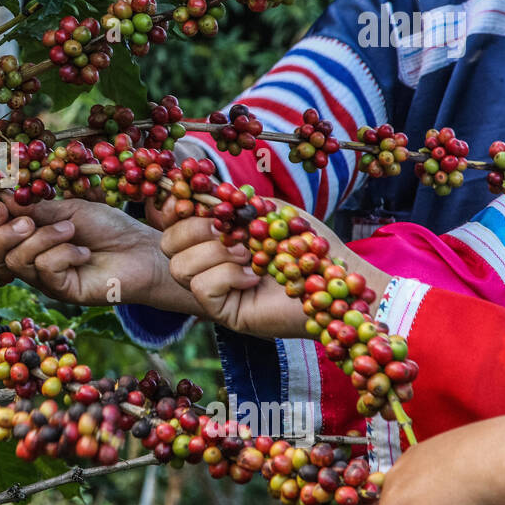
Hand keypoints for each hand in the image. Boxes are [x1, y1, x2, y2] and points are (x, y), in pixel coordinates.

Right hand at [0, 193, 199, 312]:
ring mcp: (45, 280)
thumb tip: (2, 198)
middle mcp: (31, 263)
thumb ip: (36, 209)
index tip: (0, 204)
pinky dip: (64, 253)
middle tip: (29, 221)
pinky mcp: (61, 292)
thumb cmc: (110, 229)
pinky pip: (45, 269)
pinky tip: (84, 253)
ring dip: (44, 238)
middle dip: (3, 235)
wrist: (142, 250)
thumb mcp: (69, 211)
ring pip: (19, 260)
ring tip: (71, 231)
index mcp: (29, 241)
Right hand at [160, 199, 390, 338]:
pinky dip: (228, 276)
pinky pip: (202, 288)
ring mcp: (213, 288)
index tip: (191, 199)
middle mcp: (207, 260)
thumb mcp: (269, 210)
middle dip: (194, 229)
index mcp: (214, 234)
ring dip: (216, 254)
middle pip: (167, 243)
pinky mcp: (223, 311)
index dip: (174, 207)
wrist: (336, 278)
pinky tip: (254, 278)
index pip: (172, 219)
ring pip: (179, 267)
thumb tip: (204, 193)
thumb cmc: (308, 243)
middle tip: (231, 231)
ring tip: (251, 256)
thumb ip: (235, 201)